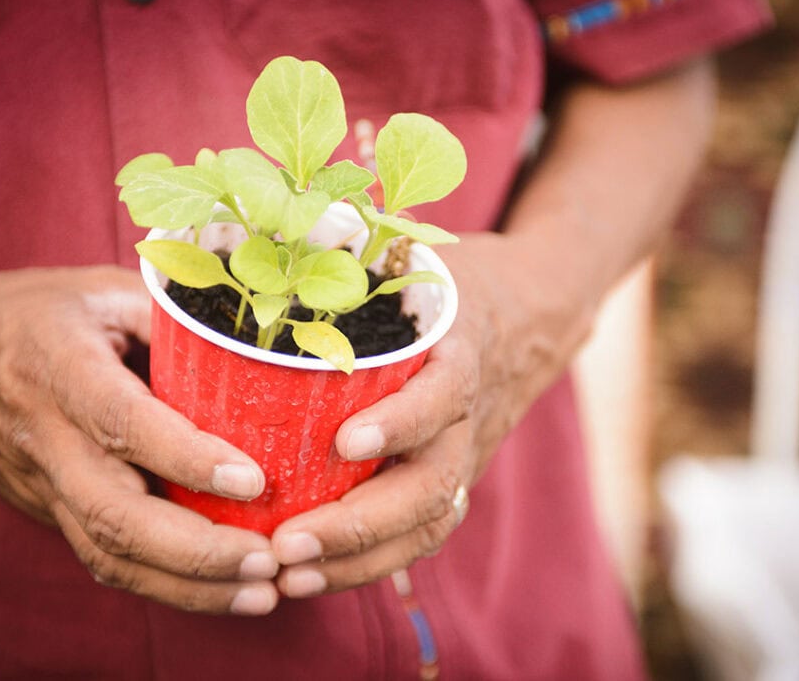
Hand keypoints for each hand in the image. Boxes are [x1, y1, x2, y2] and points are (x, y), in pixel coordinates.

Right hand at [0, 266, 278, 614]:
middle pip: (114, 513)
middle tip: (268, 558)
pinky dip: (165, 586)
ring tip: (262, 590)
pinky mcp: (51, 508)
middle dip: (197, 548)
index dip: (185, 457)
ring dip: (189, 584)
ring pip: (109, 552)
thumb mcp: (102, 289)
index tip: (251, 479)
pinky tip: (222, 590)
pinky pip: (104, 558)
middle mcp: (48, 436)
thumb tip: (252, 345)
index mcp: (60, 367)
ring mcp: (45, 482)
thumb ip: (171, 315)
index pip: (122, 422)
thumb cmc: (35, 313)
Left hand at [270, 232, 587, 595]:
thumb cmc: (454, 279)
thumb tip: (263, 221)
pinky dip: (371, 563)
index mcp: (463, 349)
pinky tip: (313, 577)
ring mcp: (465, 452)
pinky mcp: (453, 477)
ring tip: (288, 576)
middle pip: (433, 484)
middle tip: (285, 542)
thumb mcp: (419, 250)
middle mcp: (470, 413)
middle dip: (359, 523)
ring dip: (359, 559)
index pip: (444, 393)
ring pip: (427, 522)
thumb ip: (359, 243)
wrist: (536, 312)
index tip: (344, 441)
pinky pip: (421, 532)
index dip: (402, 421)